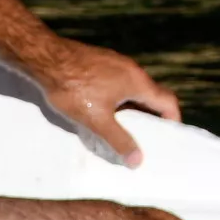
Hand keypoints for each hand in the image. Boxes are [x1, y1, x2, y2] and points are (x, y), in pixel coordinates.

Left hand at [38, 40, 182, 165]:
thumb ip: (119, 140)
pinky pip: (118, 80)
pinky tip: (102, 107)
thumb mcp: (97, 120)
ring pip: (133, 87)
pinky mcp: (101, 61)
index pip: (168, 101)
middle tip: (145, 136)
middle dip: (151, 116)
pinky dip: (119, 96)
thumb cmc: (73, 89)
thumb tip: (138, 160)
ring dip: (134, 106)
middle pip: (152, 94)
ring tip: (122, 125)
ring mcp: (116, 62)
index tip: (168, 136)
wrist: (47, 59)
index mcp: (137, 82)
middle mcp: (132, 69)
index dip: (172, 119)